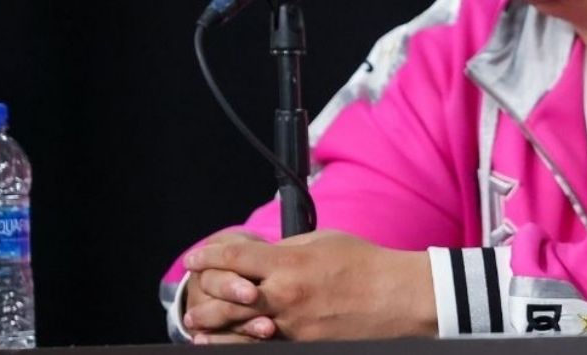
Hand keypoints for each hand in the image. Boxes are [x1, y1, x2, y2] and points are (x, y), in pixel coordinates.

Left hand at [184, 229, 436, 340]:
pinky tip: (229, 341)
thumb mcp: (324, 242)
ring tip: (198, 324)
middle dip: (203, 296)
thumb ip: (287, 250)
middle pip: (226, 298)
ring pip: (238, 329)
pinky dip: (242, 342)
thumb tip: (261, 254)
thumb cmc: (364, 264)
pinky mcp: (302, 344)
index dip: (208, 256)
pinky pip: (263, 346)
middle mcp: (284, 296)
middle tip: (190, 297)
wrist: (396, 298)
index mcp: (289, 264)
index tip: (195, 258)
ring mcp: (292, 326)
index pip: (234, 258)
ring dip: (213, 327)